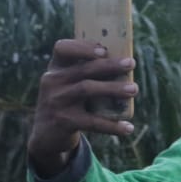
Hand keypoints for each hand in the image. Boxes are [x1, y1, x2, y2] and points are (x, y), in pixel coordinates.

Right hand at [27, 39, 137, 176]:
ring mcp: (56, 101)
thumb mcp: (70, 84)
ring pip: (87, 89)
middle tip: (131, 64)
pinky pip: (92, 122)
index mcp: (56, 68)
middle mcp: (53, 81)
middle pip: (83, 69)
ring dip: (113, 88)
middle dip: (109, 65)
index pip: (62, 48)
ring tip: (134, 89)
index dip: (83, 48)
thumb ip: (88, 72)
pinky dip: (112, 125)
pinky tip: (128, 128)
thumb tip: (126, 63)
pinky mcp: (63, 121)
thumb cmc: (68, 101)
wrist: (46, 134)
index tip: (104, 50)